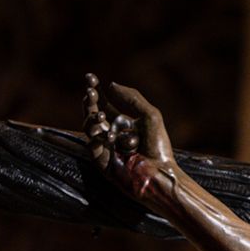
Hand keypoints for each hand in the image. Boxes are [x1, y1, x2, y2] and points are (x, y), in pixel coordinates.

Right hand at [83, 73, 177, 199]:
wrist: (160, 173)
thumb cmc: (158, 147)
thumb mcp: (149, 115)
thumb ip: (132, 98)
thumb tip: (110, 84)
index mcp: (123, 123)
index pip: (104, 104)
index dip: (96, 91)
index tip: (90, 77)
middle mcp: (112, 134)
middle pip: (93, 113)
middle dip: (90, 101)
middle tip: (90, 91)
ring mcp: (105, 148)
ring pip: (89, 127)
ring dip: (92, 118)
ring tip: (100, 114)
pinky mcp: (101, 162)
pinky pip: (92, 145)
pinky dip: (97, 138)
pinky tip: (107, 135)